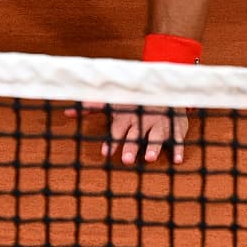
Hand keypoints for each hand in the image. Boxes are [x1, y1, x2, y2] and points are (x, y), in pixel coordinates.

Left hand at [69, 102, 190, 165]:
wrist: (163, 86)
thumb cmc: (134, 99)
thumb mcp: (113, 101)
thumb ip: (92, 107)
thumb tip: (67, 112)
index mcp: (127, 115)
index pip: (118, 129)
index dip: (112, 141)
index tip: (106, 152)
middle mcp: (144, 119)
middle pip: (137, 134)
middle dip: (132, 146)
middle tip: (127, 159)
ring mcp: (160, 123)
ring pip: (157, 135)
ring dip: (154, 146)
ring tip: (149, 158)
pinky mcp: (175, 125)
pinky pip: (178, 138)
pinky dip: (178, 148)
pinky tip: (177, 160)